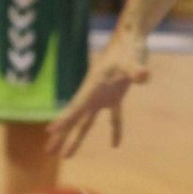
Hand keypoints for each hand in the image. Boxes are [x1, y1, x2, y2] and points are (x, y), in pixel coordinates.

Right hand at [48, 30, 150, 155]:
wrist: (131, 38)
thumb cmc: (129, 48)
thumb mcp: (133, 60)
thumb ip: (136, 70)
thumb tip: (144, 77)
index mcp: (93, 87)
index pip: (76, 106)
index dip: (64, 119)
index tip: (50, 131)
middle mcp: (94, 93)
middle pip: (75, 118)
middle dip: (61, 135)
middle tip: (48, 152)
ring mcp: (103, 95)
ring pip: (87, 122)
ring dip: (77, 138)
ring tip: (66, 155)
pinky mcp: (116, 95)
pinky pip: (114, 117)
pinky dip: (115, 130)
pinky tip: (115, 145)